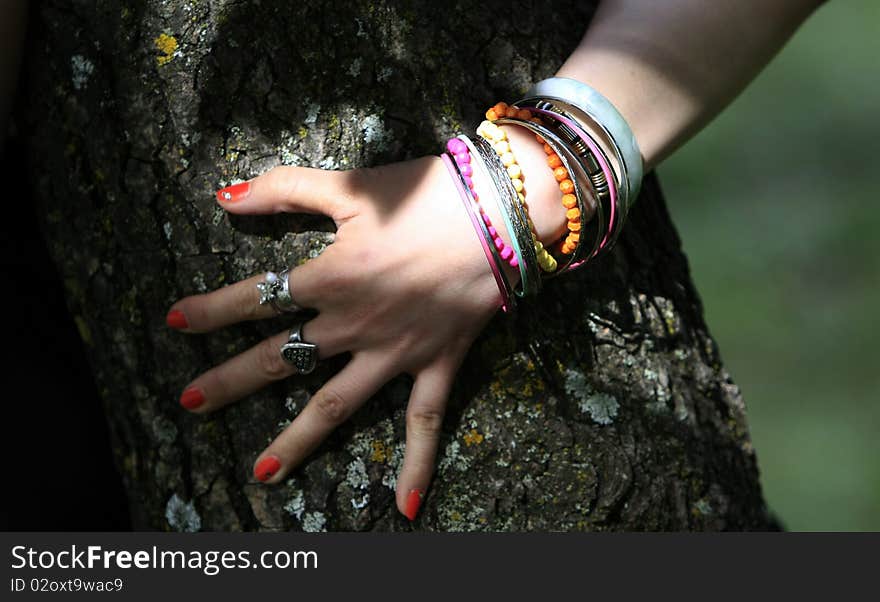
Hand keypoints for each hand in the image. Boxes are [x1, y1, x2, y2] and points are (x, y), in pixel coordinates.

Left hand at [167, 156, 501, 519]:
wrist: (499, 214)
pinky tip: (404, 509)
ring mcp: (394, 353)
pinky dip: (418, 465)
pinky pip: (424, 421)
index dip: (211, 309)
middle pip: (280, 358)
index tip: (175, 320)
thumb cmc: (424, 195)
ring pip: (335, 404)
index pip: (255, 298)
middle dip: (231, 381)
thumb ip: (284, 190)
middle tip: (190, 402)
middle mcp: (353, 325)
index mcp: (329, 278)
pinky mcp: (435, 365)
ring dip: (295, 440)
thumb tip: (223, 196)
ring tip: (259, 473)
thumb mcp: (349, 185)